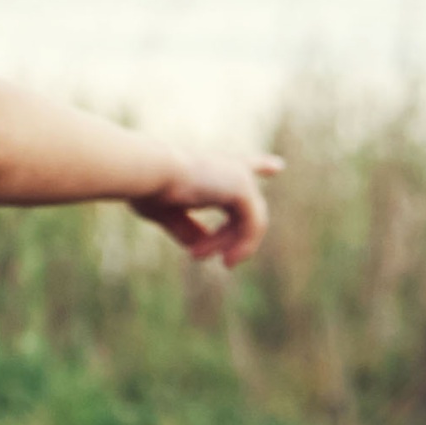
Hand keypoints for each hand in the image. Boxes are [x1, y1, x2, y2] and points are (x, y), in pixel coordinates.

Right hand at [130, 148, 283, 267]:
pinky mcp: (243, 189)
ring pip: (249, 222)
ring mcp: (240, 176)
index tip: (278, 166)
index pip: (242, 165)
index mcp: (210, 166)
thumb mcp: (166, 213)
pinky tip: (226, 260)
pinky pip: (253, 226)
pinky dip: (243, 246)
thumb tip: (199, 247)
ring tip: (201, 257)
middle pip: (243, 210)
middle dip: (224, 238)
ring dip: (227, 245)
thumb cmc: (147, 188)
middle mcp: (229, 167)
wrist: (148, 172)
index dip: (260, 165)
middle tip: (196, 256)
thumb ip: (186, 228)